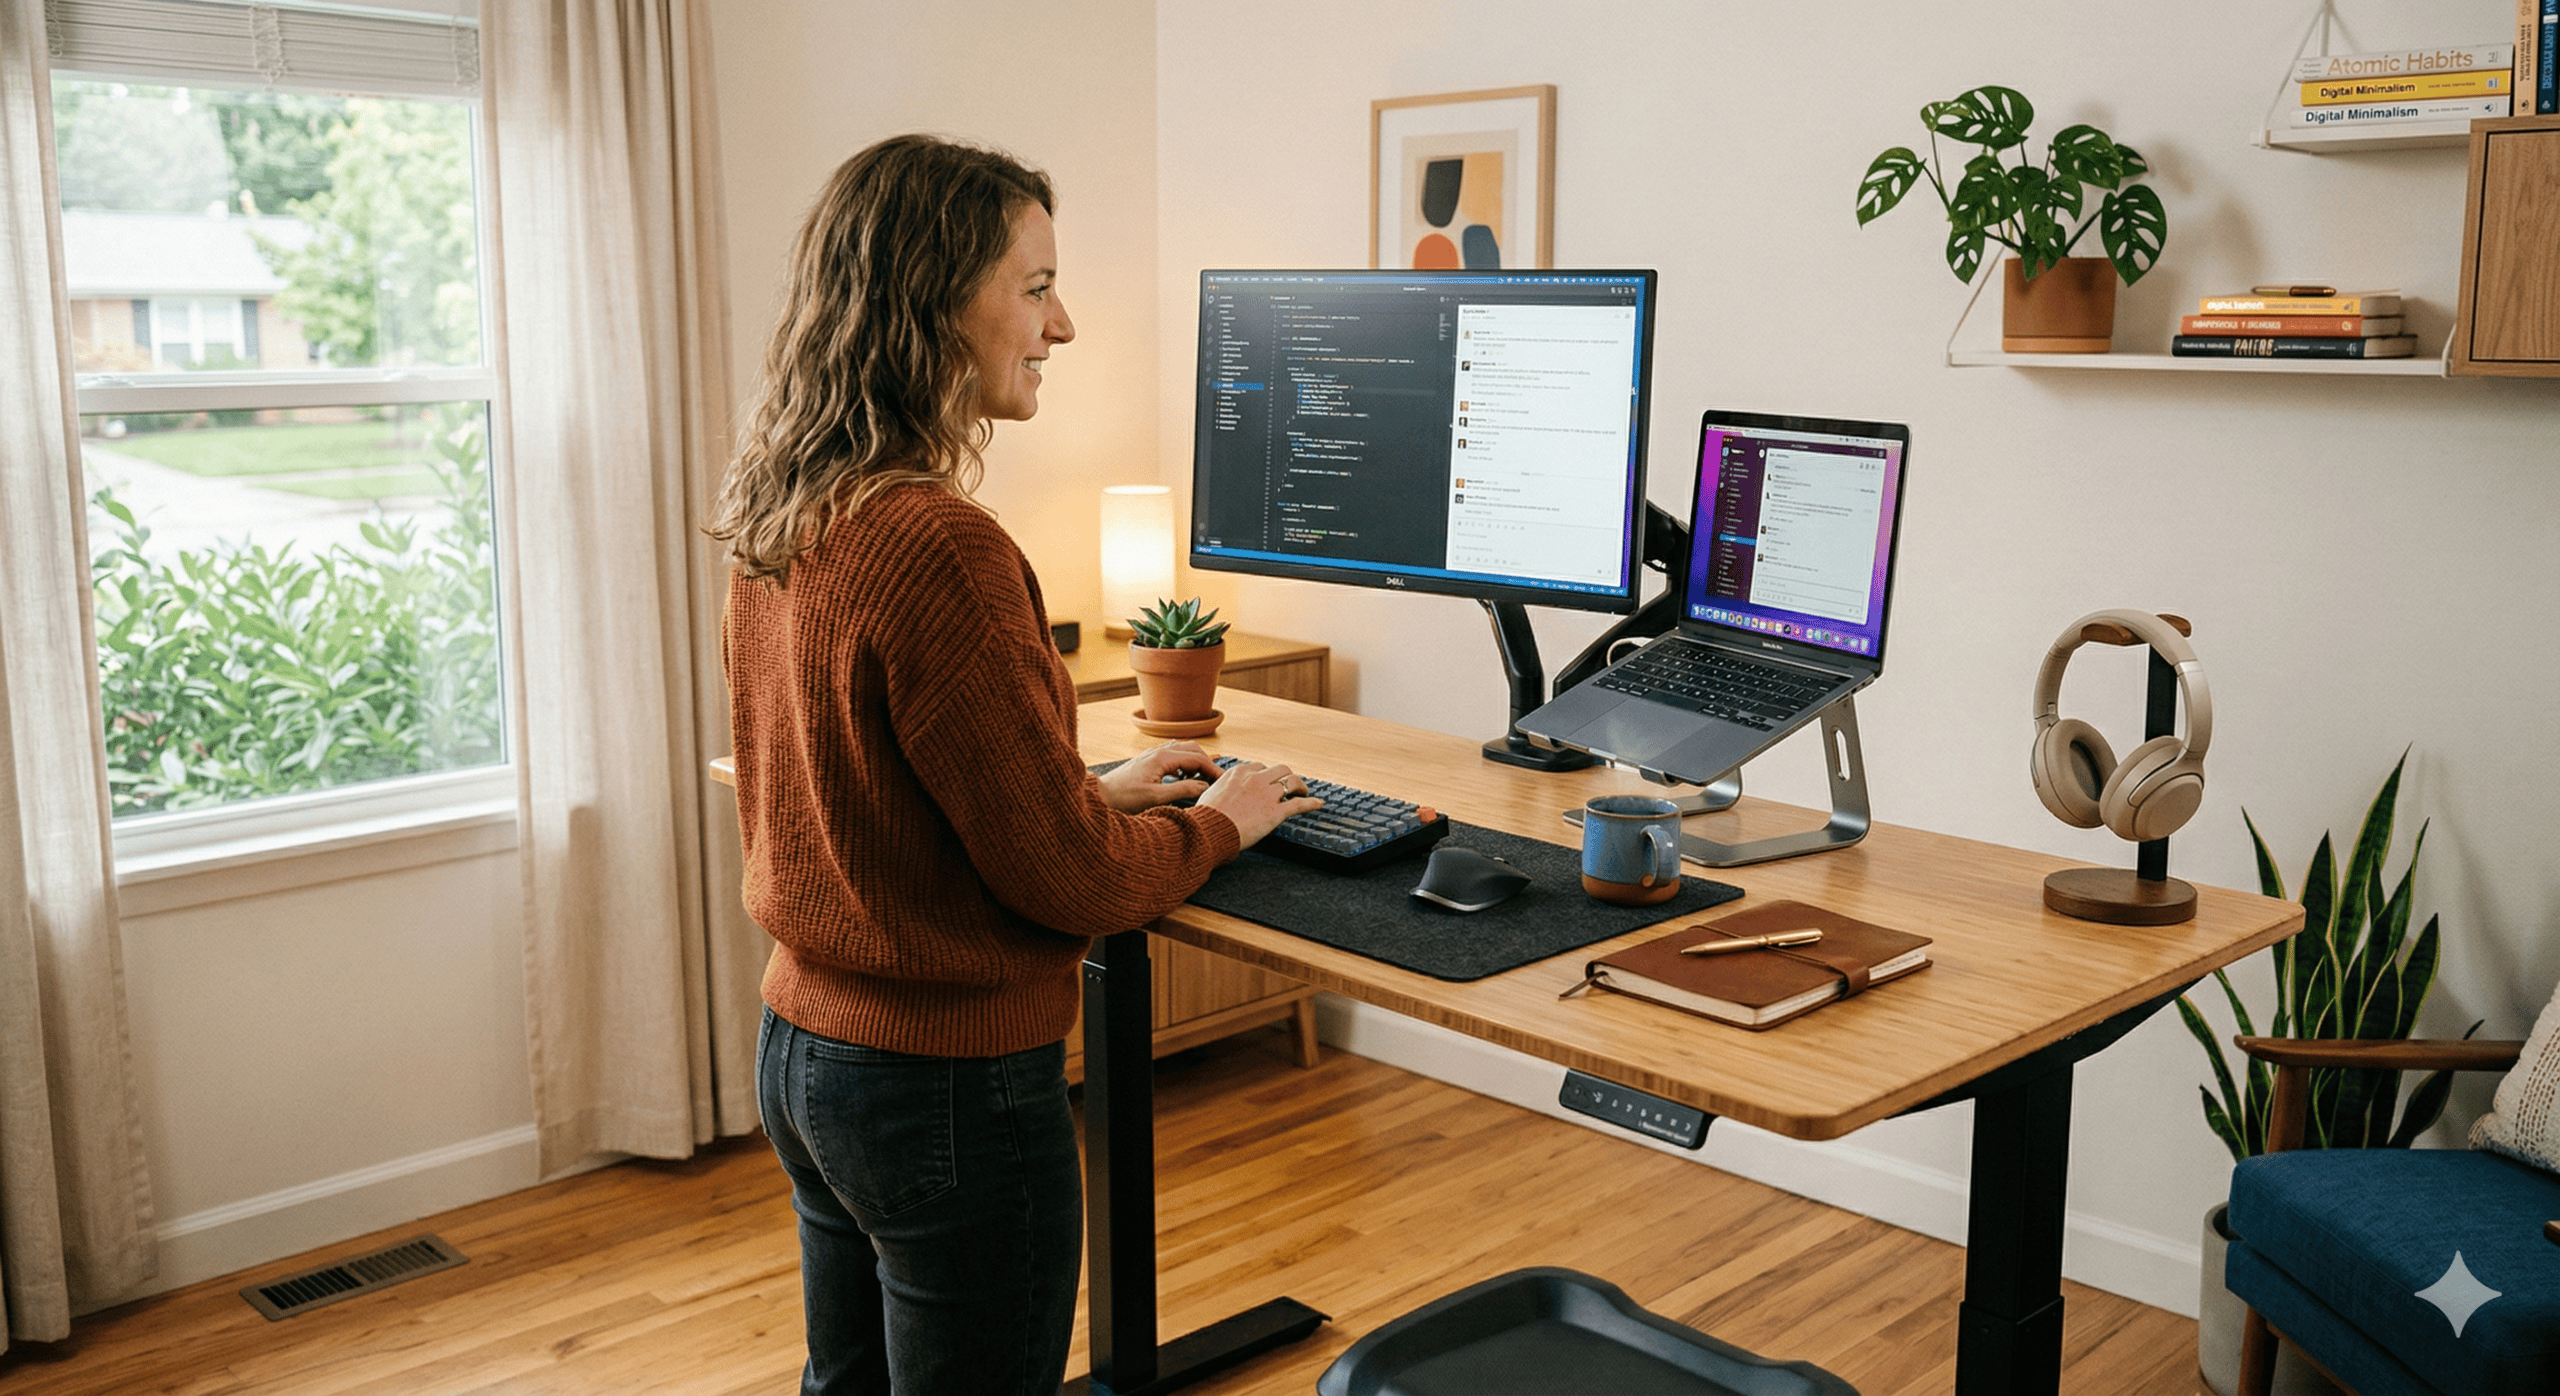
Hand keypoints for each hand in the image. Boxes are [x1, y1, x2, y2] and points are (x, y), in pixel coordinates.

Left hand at [1095, 740, 1220, 812]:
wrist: (1099, 796)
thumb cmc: (1123, 798)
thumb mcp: (1155, 798)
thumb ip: (1182, 791)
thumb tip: (1205, 787)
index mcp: (1162, 758)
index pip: (1196, 758)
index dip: (1213, 769)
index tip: (1224, 780)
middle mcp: (1158, 752)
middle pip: (1192, 749)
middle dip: (1207, 762)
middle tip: (1216, 779)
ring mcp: (1152, 755)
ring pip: (1182, 751)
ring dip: (1195, 762)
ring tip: (1204, 778)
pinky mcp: (1147, 762)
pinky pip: (1172, 756)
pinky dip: (1184, 764)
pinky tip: (1183, 777)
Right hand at [1194, 759, 1323, 847]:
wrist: (1209, 830)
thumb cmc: (1206, 816)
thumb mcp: (1210, 792)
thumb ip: (1222, 786)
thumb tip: (1222, 788)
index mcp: (1240, 772)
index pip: (1260, 766)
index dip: (1266, 775)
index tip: (1268, 782)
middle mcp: (1256, 779)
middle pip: (1280, 770)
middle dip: (1286, 777)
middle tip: (1289, 786)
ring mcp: (1267, 795)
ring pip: (1292, 783)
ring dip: (1299, 787)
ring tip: (1303, 793)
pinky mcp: (1275, 813)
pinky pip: (1299, 804)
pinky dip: (1311, 803)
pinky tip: (1319, 803)